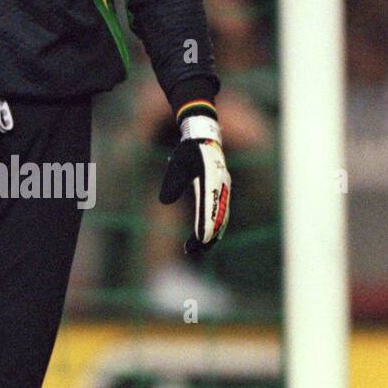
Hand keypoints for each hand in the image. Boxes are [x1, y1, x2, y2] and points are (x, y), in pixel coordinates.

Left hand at [159, 110, 230, 253]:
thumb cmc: (189, 150)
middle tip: (191, 251)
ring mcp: (223, 190)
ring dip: (210, 235)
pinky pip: (221, 214)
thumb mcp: (177, 163)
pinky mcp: (221, 192)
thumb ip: (173, 182)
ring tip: (198, 249)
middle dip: (206, 237)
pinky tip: (206, 238)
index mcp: (210, 181)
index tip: (198, 241)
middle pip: (216, 218)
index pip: (207, 209)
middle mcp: (220, 188)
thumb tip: (164, 202)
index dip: (203, 227)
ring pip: (220, 218)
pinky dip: (215, 227)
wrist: (205, 136)